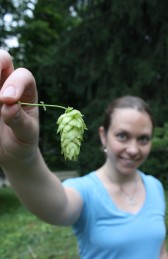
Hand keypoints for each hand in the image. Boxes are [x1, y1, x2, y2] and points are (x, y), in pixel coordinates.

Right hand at [0, 50, 38, 165]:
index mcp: (25, 91)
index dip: (15, 82)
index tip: (5, 100)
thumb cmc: (22, 141)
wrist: (9, 153)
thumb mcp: (26, 134)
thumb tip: (9, 106)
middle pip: (1, 59)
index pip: (23, 76)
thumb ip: (20, 121)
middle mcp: (6, 83)